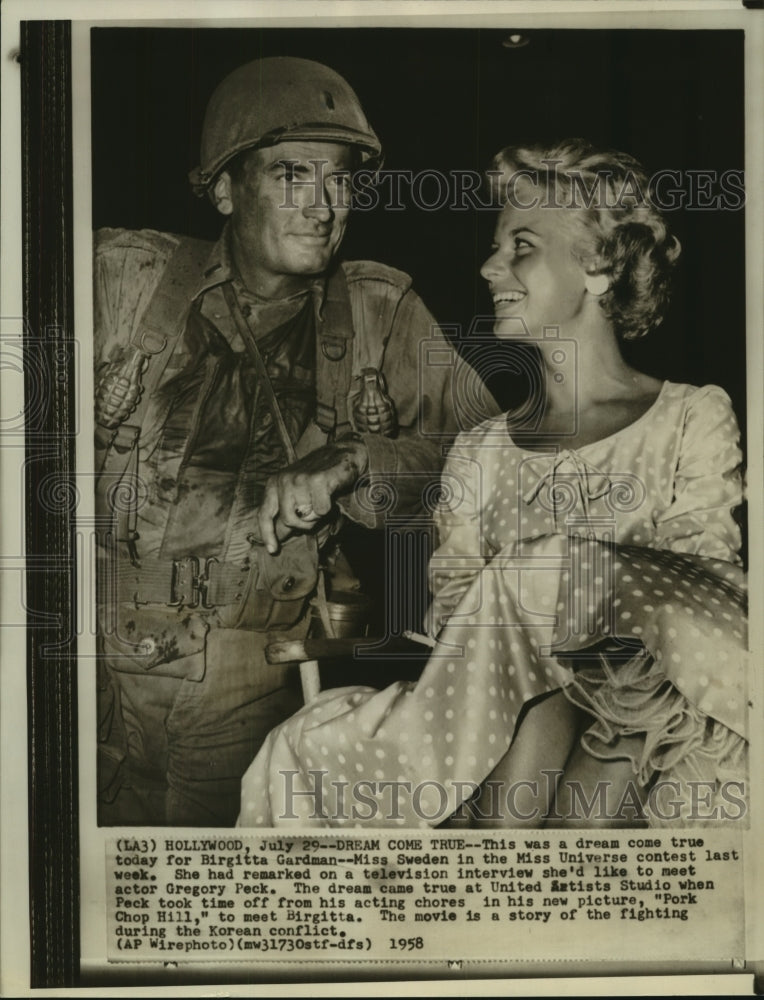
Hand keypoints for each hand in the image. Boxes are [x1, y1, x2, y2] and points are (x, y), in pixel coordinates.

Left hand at [257, 438, 368, 553]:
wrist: (343, 454)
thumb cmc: (319, 478)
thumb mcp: (297, 493)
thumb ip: (287, 511)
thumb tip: (281, 535)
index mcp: (274, 483)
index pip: (264, 514)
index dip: (267, 534)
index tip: (273, 550)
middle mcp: (284, 480)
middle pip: (289, 520)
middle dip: (304, 524)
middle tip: (314, 515)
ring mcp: (300, 479)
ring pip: (307, 517)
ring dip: (318, 515)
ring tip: (322, 499)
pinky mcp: (317, 480)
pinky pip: (322, 510)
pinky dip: (329, 507)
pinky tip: (331, 493)